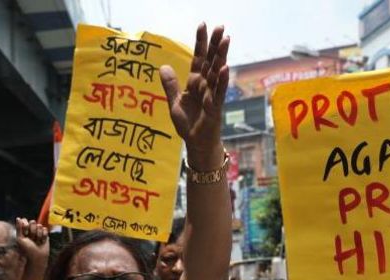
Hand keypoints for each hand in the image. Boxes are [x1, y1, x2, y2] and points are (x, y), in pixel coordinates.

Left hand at [13, 217, 48, 269]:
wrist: (37, 257)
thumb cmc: (27, 249)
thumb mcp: (20, 239)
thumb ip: (18, 228)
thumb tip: (18, 218)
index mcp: (23, 230)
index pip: (24, 220)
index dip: (25, 225)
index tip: (25, 232)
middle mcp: (30, 230)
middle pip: (32, 222)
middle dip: (32, 231)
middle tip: (32, 239)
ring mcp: (38, 231)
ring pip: (39, 226)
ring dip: (38, 235)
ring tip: (37, 242)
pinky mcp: (45, 234)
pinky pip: (45, 229)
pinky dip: (44, 236)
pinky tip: (42, 241)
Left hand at [159, 23, 229, 165]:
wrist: (196, 144)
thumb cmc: (188, 124)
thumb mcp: (174, 103)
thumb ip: (170, 85)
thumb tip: (163, 66)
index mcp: (195, 82)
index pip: (199, 58)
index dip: (200, 42)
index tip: (202, 25)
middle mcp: (205, 85)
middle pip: (211, 61)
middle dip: (215, 44)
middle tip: (221, 26)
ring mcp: (212, 95)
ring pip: (217, 72)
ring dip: (221, 56)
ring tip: (226, 39)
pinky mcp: (215, 107)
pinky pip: (218, 92)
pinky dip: (221, 80)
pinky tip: (224, 67)